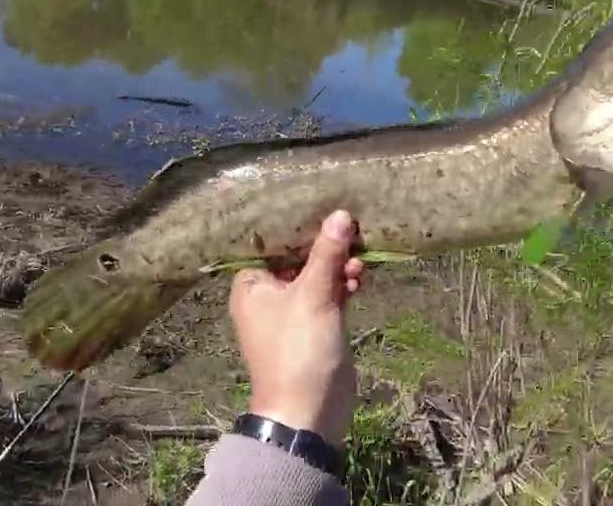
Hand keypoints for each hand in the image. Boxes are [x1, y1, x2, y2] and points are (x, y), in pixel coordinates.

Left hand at [228, 210, 364, 446]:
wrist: (308, 410)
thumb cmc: (298, 348)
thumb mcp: (313, 295)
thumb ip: (327, 254)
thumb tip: (340, 215)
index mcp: (251, 285)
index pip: (271, 243)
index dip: (297, 225)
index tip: (322, 202)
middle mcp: (267, 295)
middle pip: (297, 257)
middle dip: (325, 245)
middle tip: (351, 227)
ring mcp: (292, 311)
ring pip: (317, 275)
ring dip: (338, 266)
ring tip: (360, 260)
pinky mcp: (315, 325)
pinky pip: (328, 295)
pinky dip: (342, 285)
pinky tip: (360, 277)